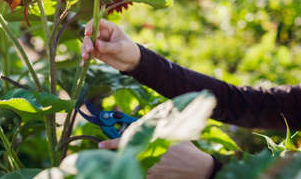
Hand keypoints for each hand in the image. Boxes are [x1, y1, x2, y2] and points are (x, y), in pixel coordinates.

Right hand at [80, 19, 139, 71]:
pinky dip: (85, 59)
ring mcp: (98, 43)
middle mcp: (102, 34)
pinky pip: (88, 54)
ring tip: (86, 58)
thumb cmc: (129, 50)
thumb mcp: (120, 47)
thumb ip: (108, 46)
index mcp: (109, 28)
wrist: (132, 62)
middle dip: (87, 42)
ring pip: (86, 45)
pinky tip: (83, 64)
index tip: (88, 33)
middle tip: (89, 50)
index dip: (90, 26)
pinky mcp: (97, 52)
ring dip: (84, 50)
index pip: (96, 23)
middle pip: (89, 35)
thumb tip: (96, 44)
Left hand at [98, 140, 213, 178]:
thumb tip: (143, 126)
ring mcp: (152, 170)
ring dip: (142, 161)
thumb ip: (157, 130)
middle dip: (127, 153)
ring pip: (138, 165)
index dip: (111, 143)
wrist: (201, 168)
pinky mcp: (156, 178)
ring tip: (159, 159)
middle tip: (131, 150)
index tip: (100, 144)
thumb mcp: (172, 134)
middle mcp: (149, 156)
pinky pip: (146, 174)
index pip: (126, 142)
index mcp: (152, 142)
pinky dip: (148, 170)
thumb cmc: (187, 149)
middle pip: (130, 154)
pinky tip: (161, 166)